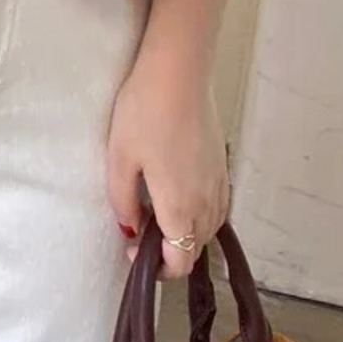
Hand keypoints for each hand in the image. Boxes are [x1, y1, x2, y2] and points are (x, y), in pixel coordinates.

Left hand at [107, 43, 229, 278]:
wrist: (178, 73)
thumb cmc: (144, 113)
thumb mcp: (120, 158)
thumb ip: (123, 200)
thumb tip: (129, 229)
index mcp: (180, 206)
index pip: (180, 261)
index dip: (158, 268)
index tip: (132, 250)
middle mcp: (207, 202)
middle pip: (195, 247)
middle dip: (169, 250)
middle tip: (139, 228)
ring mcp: (219, 182)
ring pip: (208, 227)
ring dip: (185, 231)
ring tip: (155, 210)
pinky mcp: (222, 164)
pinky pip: (216, 205)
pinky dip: (199, 212)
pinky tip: (178, 191)